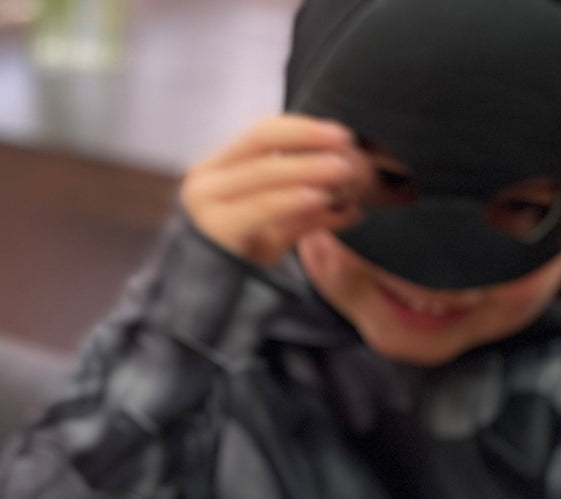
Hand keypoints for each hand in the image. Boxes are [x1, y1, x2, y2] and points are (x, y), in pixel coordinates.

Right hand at [181, 114, 373, 268]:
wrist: (211, 308)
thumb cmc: (244, 264)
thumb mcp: (278, 230)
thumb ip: (307, 211)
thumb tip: (353, 203)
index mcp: (217, 169)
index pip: (262, 132)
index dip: (303, 128)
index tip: (341, 134)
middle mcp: (206, 179)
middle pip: (260, 139)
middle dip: (307, 138)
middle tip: (346, 143)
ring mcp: (206, 203)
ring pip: (262, 172)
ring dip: (307, 168)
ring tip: (342, 171)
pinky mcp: (215, 229)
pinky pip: (260, 206)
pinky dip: (292, 199)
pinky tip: (320, 198)